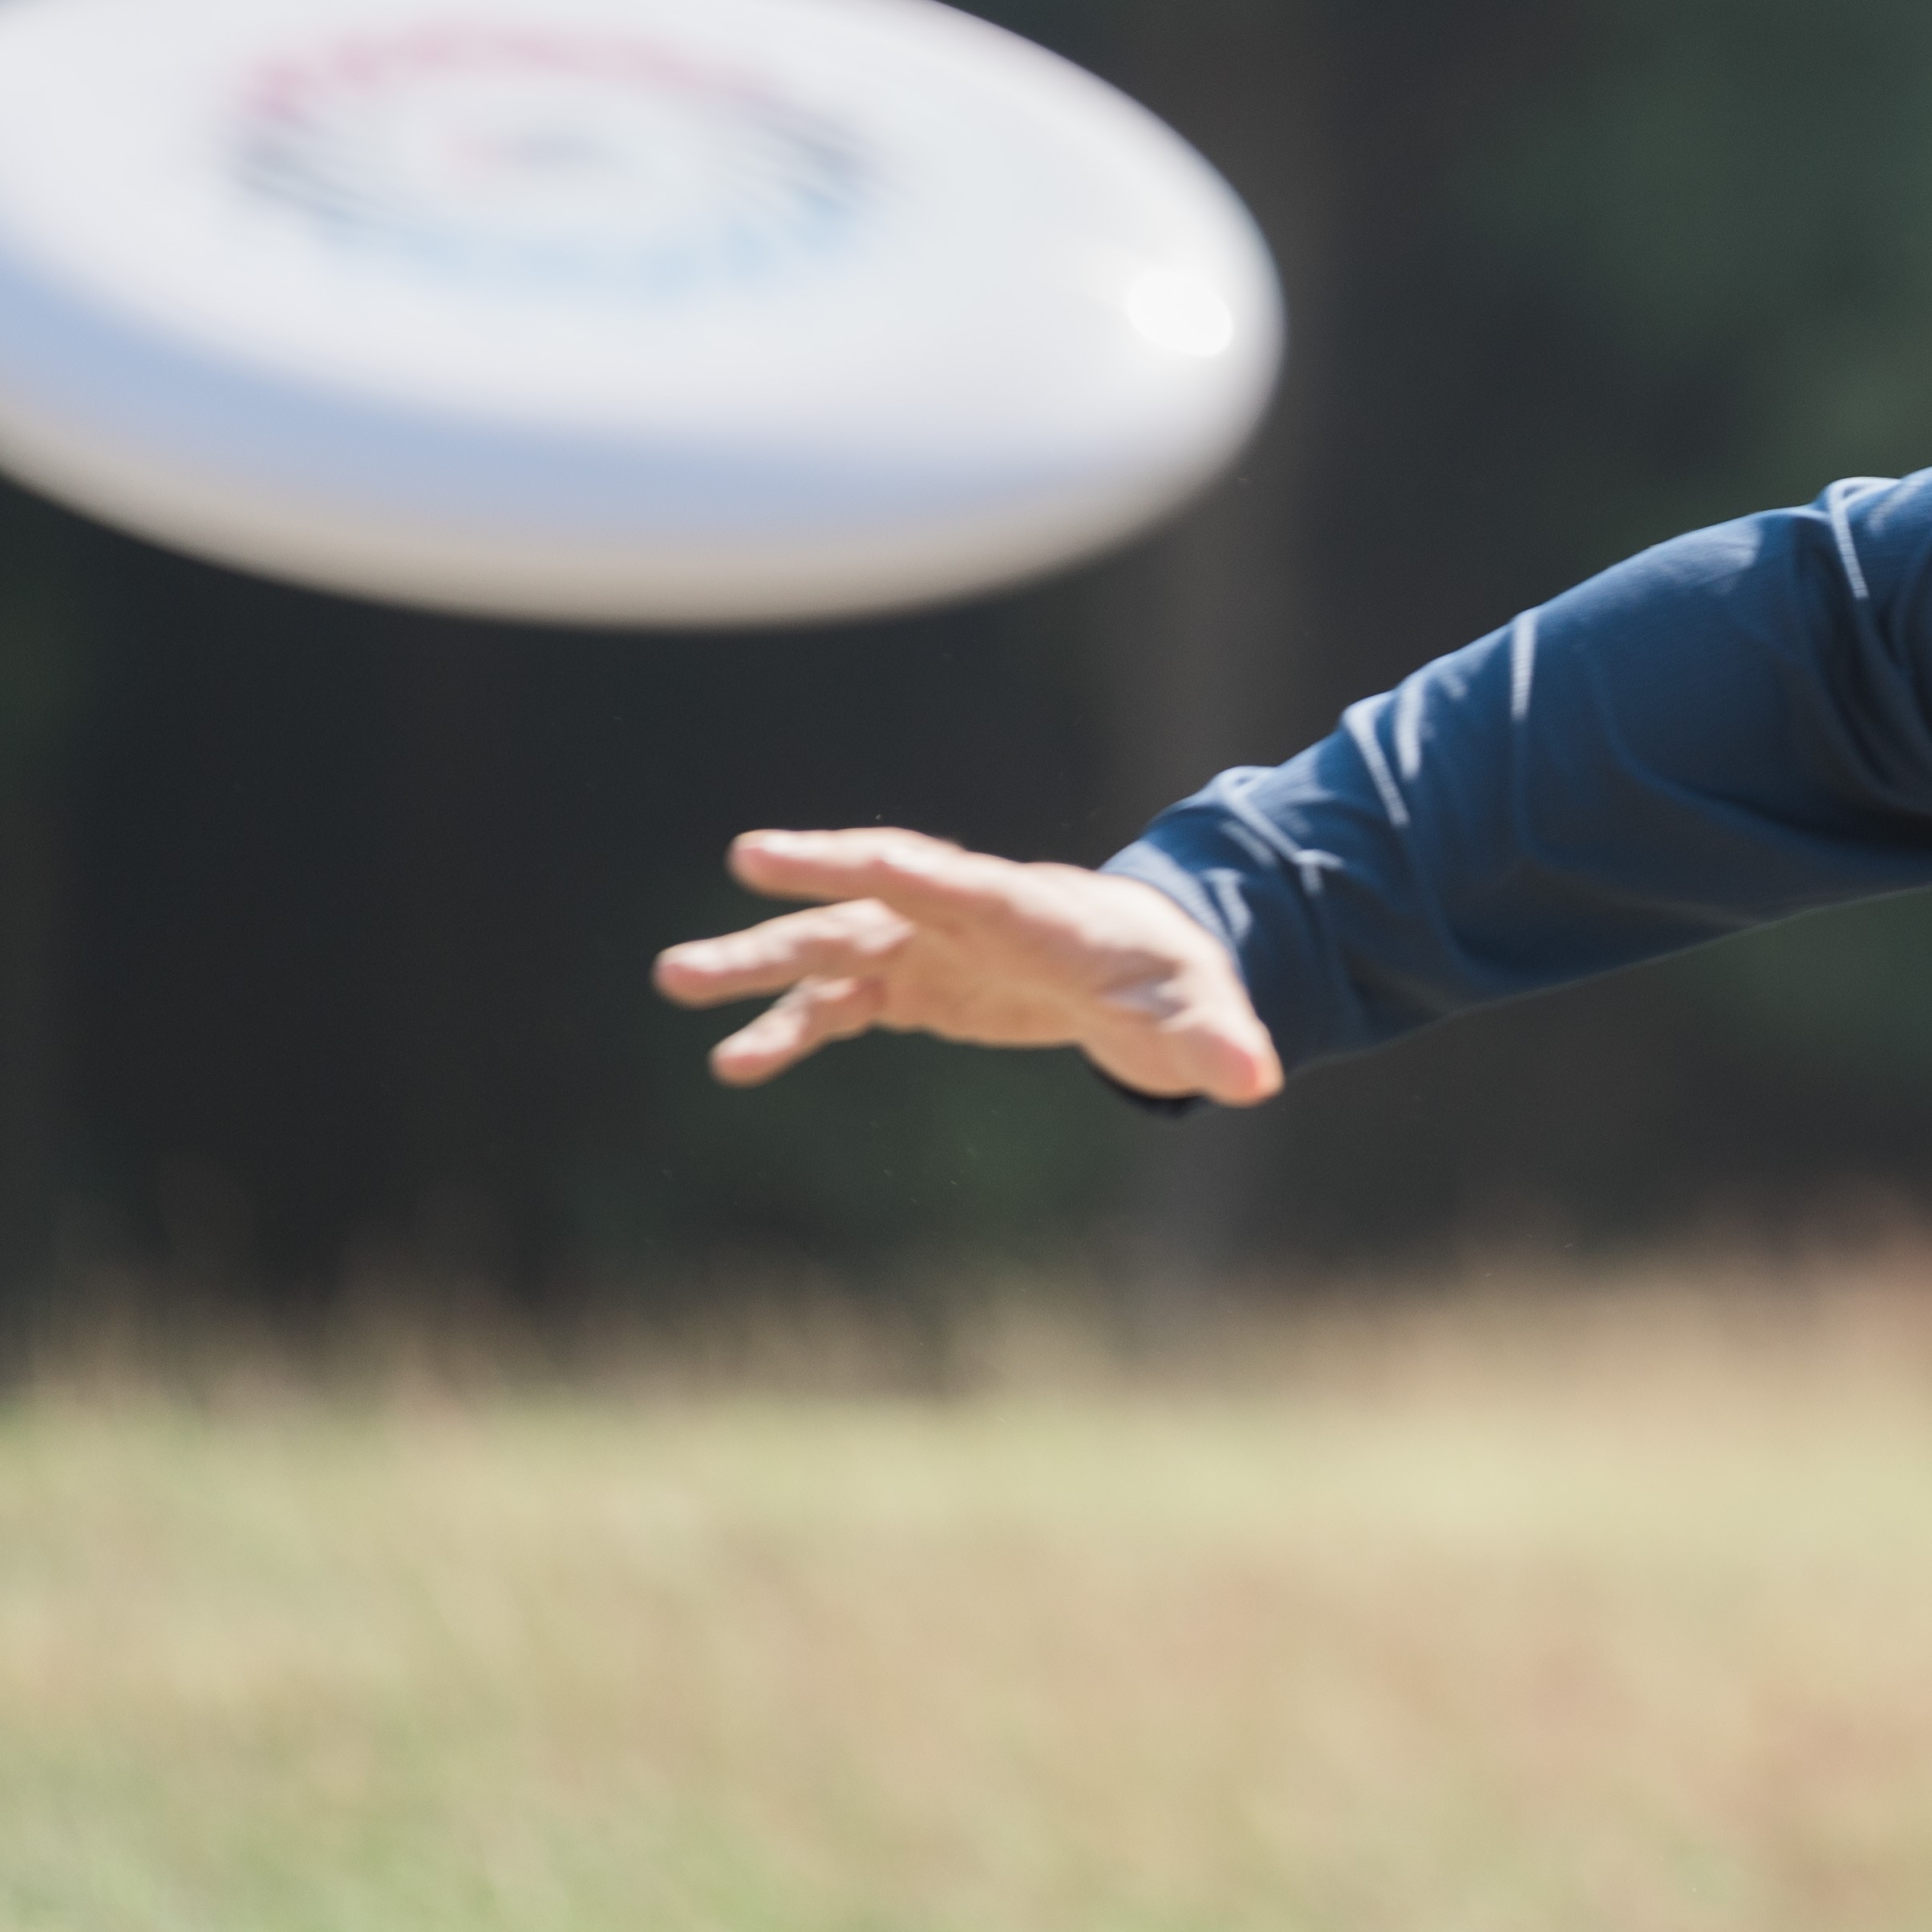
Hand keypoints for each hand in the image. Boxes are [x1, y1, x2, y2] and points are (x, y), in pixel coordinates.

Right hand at [655, 827, 1285, 1103]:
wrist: (1155, 974)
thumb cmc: (1178, 982)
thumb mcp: (1201, 1016)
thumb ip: (1218, 1043)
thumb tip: (1255, 1080)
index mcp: (1021, 909)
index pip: (931, 874)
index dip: (856, 863)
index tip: (768, 851)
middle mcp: (960, 916)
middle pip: (866, 901)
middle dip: (797, 899)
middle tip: (716, 897)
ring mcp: (930, 949)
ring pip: (831, 950)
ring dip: (759, 966)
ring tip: (675, 981)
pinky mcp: (917, 988)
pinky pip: (839, 1005)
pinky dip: (789, 1028)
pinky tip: (734, 1062)